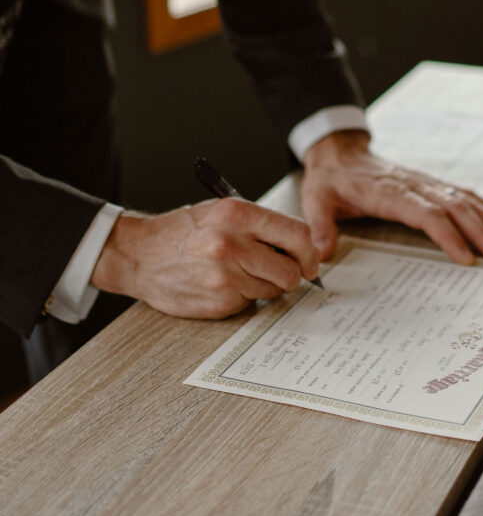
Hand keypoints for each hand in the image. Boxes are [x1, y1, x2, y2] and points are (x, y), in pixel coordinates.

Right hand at [91, 197, 320, 318]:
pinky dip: (243, 296)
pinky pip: (249, 303)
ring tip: (239, 272)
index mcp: (238, 214)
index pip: (297, 234)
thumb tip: (301, 247)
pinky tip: (222, 284)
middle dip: (290, 274)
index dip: (309, 252)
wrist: (139, 254)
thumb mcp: (222, 212)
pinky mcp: (218, 301)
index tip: (309, 261)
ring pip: (272, 289)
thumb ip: (261, 226)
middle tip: (279, 271)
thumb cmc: (184, 231)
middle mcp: (232, 243)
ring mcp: (225, 275)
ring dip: (264, 285)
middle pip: (290, 270)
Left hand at [301, 130, 482, 264]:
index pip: (426, 214)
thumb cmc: (330, 179)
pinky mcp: (428, 184)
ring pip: (464, 200)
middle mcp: (413, 185)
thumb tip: (322, 254)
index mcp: (389, 192)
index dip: (448, 235)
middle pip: (454, 208)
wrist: (338, 151)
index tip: (467, 258)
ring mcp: (424, 183)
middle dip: (482, 232)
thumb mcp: (316, 201)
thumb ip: (320, 227)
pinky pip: (462, 193)